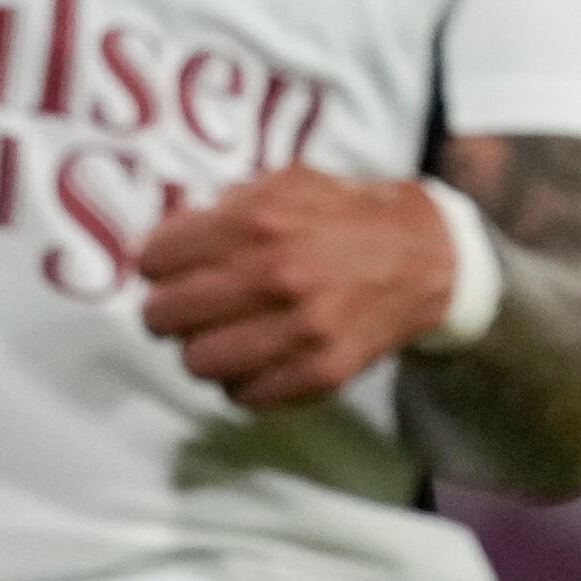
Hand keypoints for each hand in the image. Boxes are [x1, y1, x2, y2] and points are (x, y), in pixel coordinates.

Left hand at [136, 166, 454, 409]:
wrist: (428, 255)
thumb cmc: (342, 216)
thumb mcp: (286, 184)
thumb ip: (221, 209)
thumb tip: (160, 248)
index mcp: (259, 220)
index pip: (153, 260)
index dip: (160, 263)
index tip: (176, 267)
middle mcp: (275, 275)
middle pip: (161, 316)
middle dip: (171, 309)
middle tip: (195, 304)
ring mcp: (301, 329)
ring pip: (196, 362)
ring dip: (205, 349)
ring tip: (229, 332)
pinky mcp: (321, 372)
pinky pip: (242, 396)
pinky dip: (244, 379)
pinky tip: (263, 354)